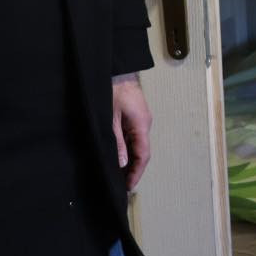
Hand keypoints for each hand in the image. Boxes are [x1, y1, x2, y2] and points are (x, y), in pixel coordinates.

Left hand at [112, 73, 152, 190]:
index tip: (128, 186)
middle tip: (122, 184)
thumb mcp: (110, 118)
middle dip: (133, 169)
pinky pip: (133, 137)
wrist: (116, 69)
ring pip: (137, 145)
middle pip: (142, 152)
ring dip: (130, 160)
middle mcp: (144, 123)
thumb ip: (117, 142)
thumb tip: (122, 163)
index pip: (143, 155)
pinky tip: (118, 155)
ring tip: (118, 173)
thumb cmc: (113, 89)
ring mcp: (140, 119)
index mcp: (141, 124)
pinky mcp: (134, 116)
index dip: (136, 172)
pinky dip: (128, 149)